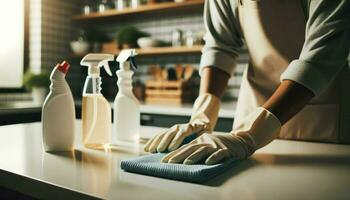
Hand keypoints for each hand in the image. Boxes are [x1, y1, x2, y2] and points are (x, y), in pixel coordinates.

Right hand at [144, 93, 219, 152]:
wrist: (200, 122)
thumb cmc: (204, 131)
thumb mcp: (206, 133)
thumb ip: (202, 138)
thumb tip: (200, 147)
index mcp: (189, 127)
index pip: (182, 132)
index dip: (176, 140)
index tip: (171, 148)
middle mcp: (179, 127)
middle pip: (170, 133)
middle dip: (164, 142)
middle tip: (159, 150)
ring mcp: (173, 129)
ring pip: (162, 134)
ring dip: (155, 142)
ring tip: (149, 150)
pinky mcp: (169, 132)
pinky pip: (159, 136)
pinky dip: (152, 142)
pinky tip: (146, 148)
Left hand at [162, 107, 281, 164]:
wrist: (239, 141)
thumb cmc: (219, 145)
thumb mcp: (206, 144)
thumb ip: (195, 149)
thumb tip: (180, 158)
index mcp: (200, 140)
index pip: (185, 147)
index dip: (174, 153)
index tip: (164, 160)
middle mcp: (206, 142)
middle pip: (191, 148)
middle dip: (179, 155)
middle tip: (169, 162)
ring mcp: (216, 146)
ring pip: (203, 150)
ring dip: (194, 156)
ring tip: (186, 163)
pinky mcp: (226, 150)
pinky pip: (220, 154)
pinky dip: (214, 158)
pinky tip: (208, 162)